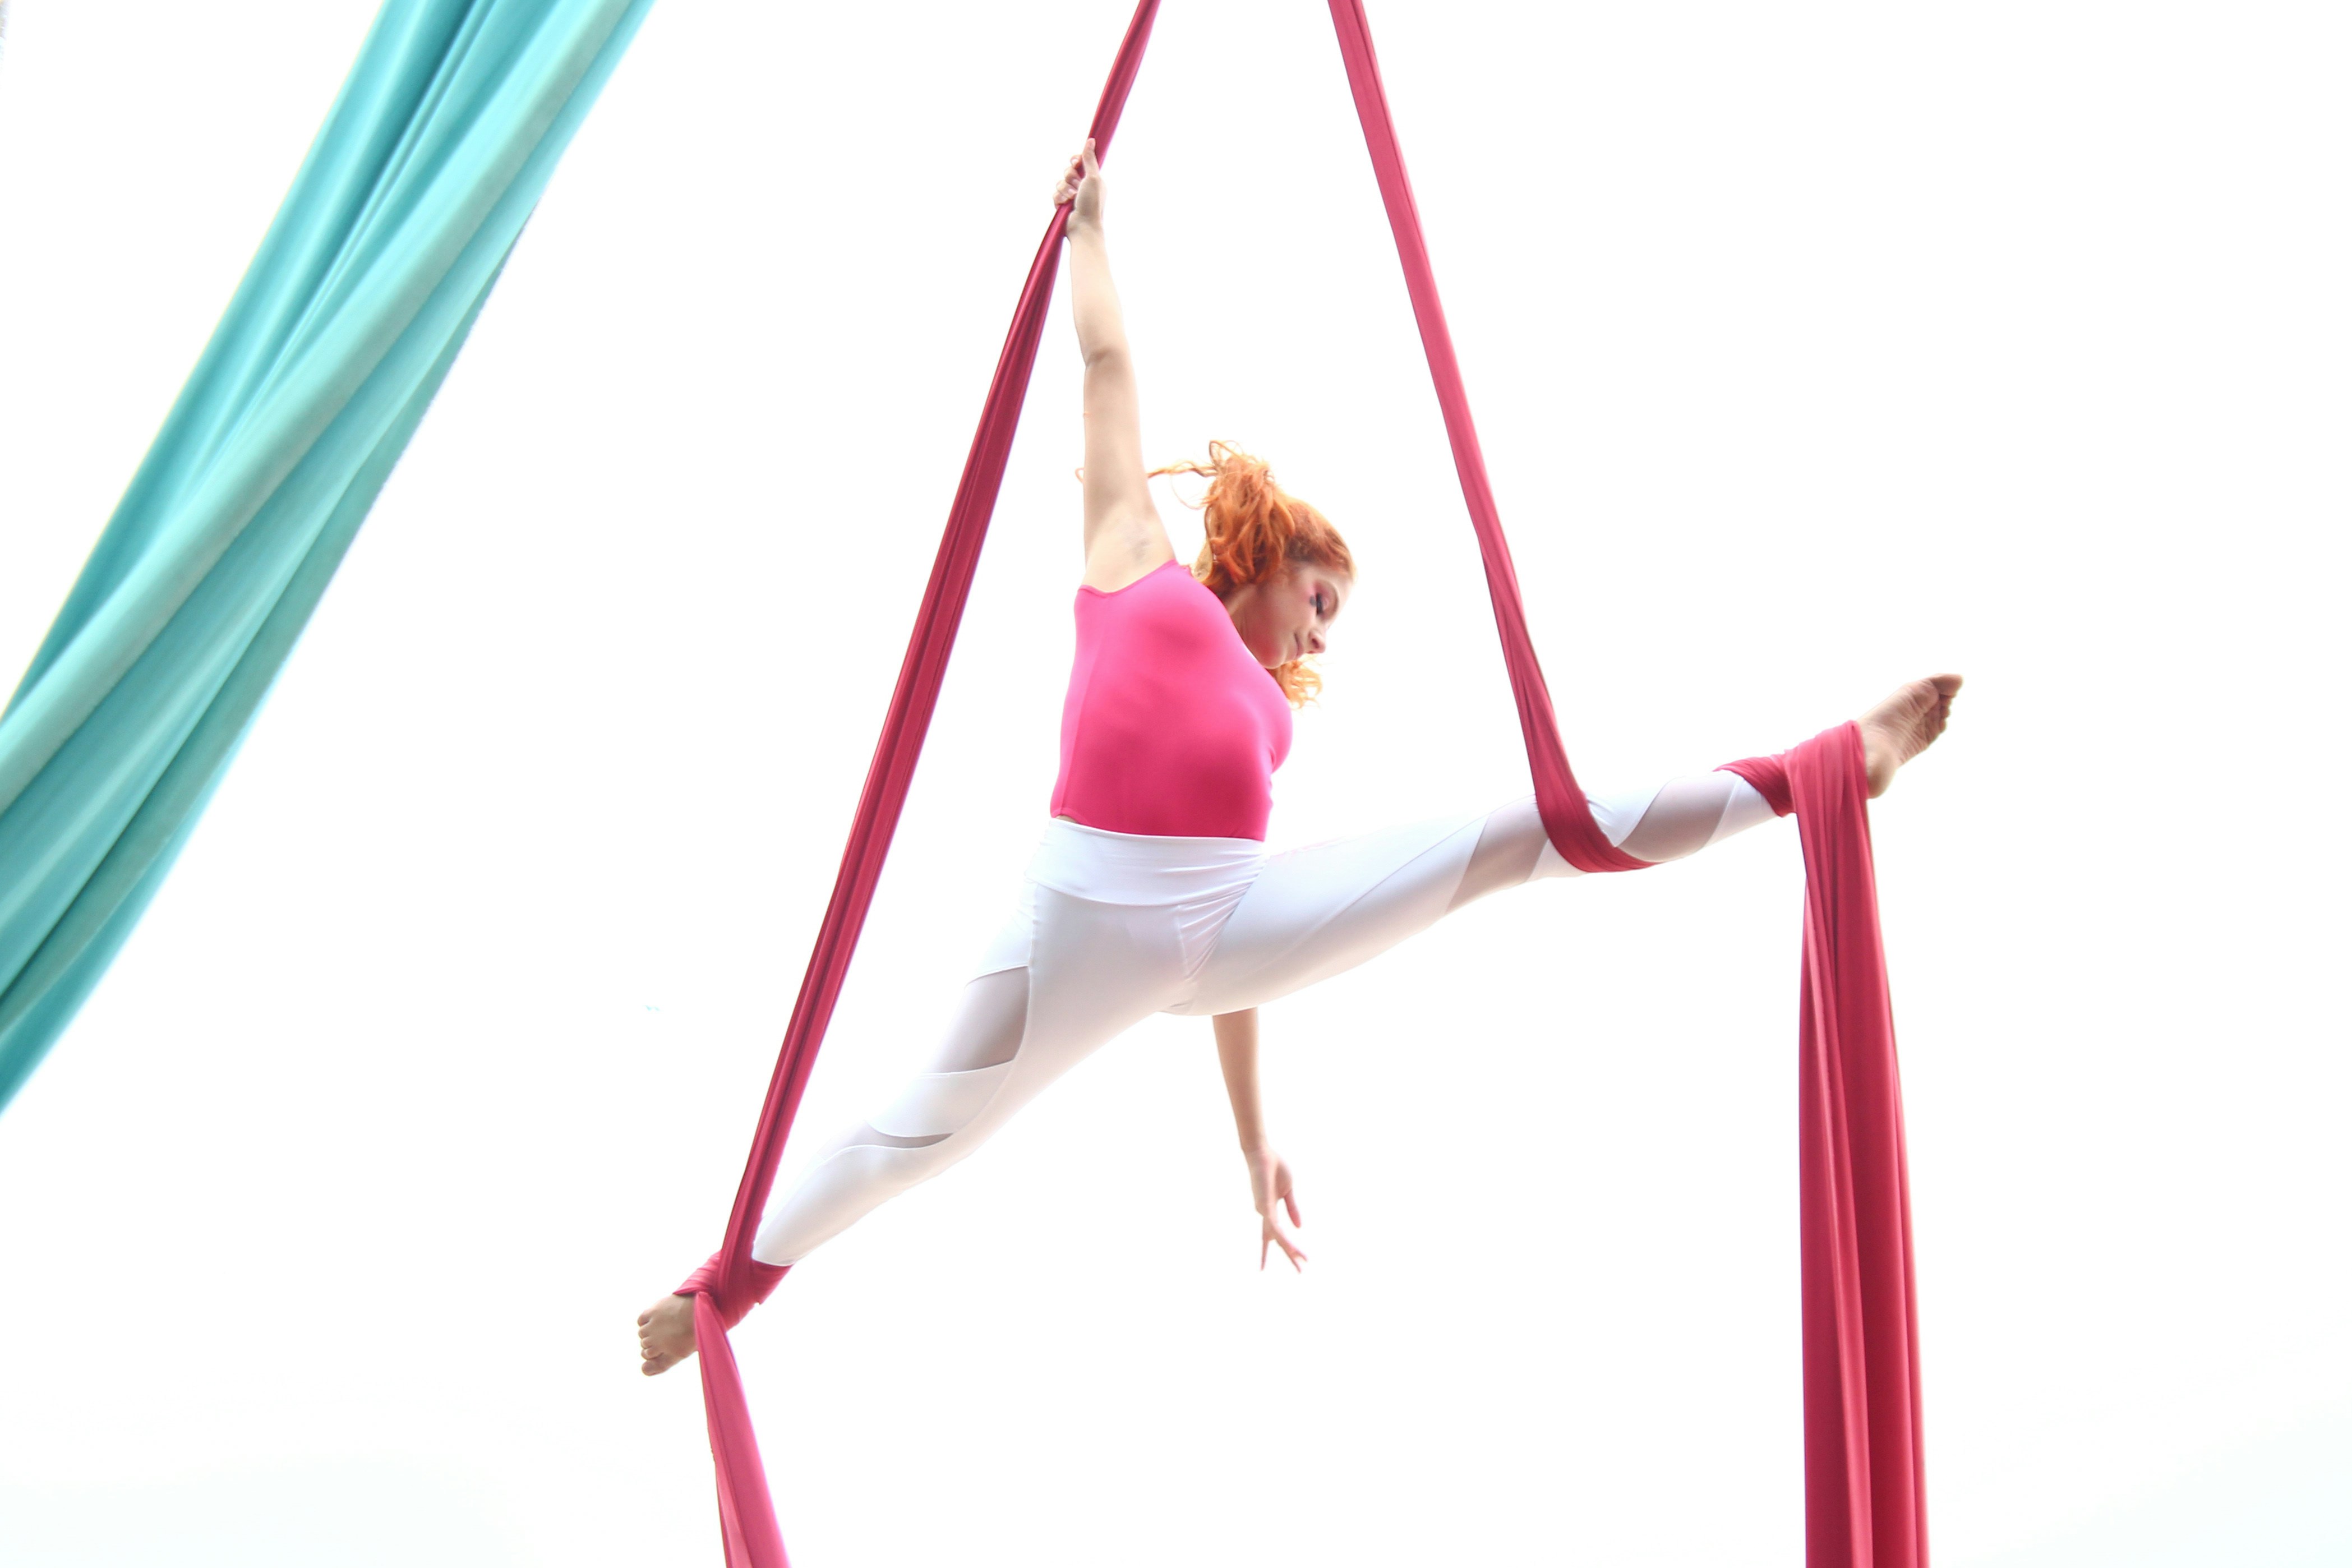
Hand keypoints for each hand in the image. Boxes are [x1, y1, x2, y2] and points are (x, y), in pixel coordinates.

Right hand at [1052, 138, 1104, 233]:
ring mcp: (1072, 195)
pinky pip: (1055, 194)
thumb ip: (1089, 159)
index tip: (1075, 162)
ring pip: (1060, 182)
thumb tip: (1091, 140)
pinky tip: (1064, 205)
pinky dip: (1059, 199)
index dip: (1075, 161)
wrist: (1083, 226)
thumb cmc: (1092, 203)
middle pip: (1068, 171)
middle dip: (1069, 177)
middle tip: (1076, 186)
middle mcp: (1082, 186)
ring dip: (1064, 190)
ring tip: (1071, 199)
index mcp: (1092, 179)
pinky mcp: (1063, 204)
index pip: (1080, 162)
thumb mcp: (1093, 177)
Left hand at [1244, 1144, 1306, 1270]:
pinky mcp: (1264, 1206)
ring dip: (1290, 1250)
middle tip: (1300, 1272)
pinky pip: (1275, 1226)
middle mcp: (1264, 1214)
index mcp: (1269, 1210)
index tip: (1279, 1263)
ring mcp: (1263, 1211)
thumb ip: (1293, 1209)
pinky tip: (1290, 1244)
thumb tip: (1299, 1228)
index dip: (1281, 1247)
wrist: (1262, 1154)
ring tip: (1301, 1263)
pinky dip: (1284, 1236)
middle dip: (1289, 1255)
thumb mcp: (1288, 1191)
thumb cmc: (1274, 1168)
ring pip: (1278, 1237)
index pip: (1274, 1235)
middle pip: (1276, 1240)